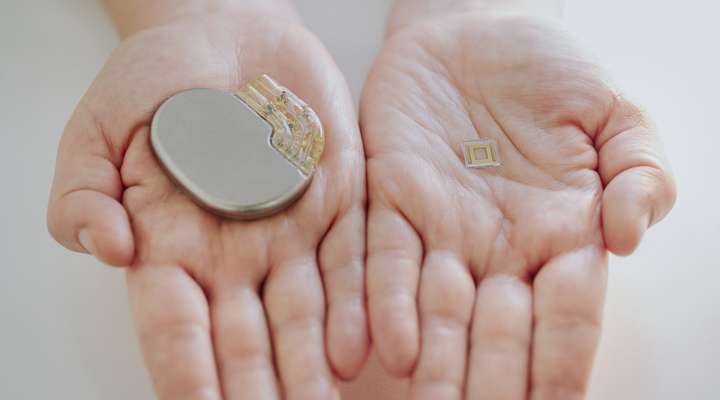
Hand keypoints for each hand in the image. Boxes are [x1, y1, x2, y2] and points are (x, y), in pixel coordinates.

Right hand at [47, 7, 367, 399]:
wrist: (227, 32)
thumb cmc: (157, 78)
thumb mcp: (99, 128)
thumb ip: (85, 193)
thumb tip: (109, 248)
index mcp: (170, 246)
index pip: (176, 326)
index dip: (185, 374)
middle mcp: (234, 255)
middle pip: (245, 338)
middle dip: (258, 390)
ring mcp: (291, 234)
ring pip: (303, 316)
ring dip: (312, 366)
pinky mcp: (341, 204)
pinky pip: (352, 263)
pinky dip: (356, 308)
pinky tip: (360, 351)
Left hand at [361, 10, 675, 399]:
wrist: (474, 31)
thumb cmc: (548, 71)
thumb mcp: (613, 113)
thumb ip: (640, 172)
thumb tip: (629, 237)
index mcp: (560, 233)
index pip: (565, 318)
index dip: (561, 367)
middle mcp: (497, 245)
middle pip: (496, 331)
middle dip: (490, 383)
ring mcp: (441, 226)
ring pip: (437, 309)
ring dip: (435, 364)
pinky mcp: (390, 197)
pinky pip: (384, 257)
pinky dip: (386, 302)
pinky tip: (391, 348)